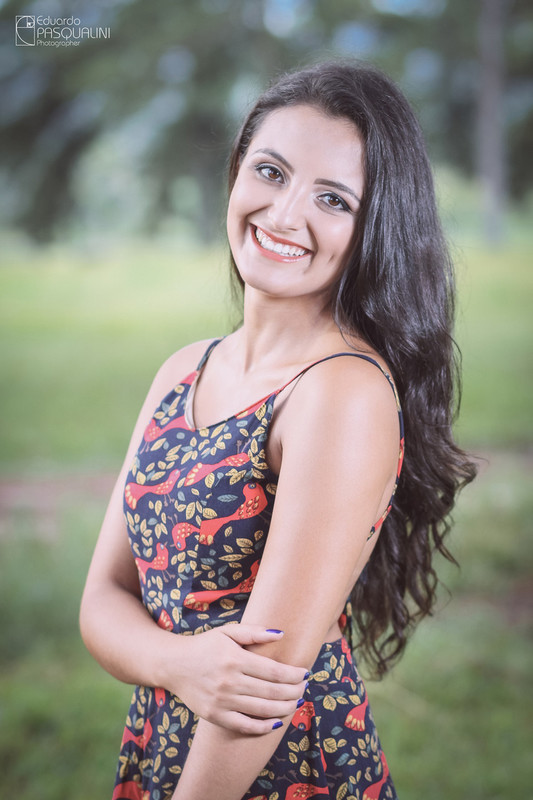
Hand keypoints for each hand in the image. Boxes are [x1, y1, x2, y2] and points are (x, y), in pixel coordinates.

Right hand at [160, 624, 307, 733]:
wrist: (174, 665)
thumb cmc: (205, 646)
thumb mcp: (227, 632)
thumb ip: (254, 632)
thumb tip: (281, 633)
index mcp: (234, 658)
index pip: (273, 671)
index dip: (293, 675)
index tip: (305, 674)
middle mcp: (229, 681)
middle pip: (271, 691)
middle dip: (293, 691)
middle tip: (304, 689)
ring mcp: (222, 701)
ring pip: (262, 709)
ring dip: (284, 708)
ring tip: (295, 703)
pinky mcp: (215, 716)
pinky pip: (245, 726)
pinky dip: (263, 726)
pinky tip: (276, 721)